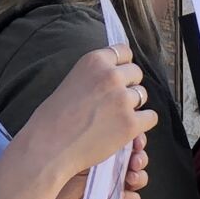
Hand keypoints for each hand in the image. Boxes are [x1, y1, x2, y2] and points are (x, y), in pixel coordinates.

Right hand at [25, 44, 157, 182]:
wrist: (48, 147)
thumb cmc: (52, 118)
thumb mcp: (72, 81)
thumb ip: (95, 75)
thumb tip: (116, 75)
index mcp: (94, 60)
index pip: (124, 51)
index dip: (122, 65)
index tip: (118, 76)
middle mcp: (111, 75)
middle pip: (136, 73)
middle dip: (129, 85)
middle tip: (113, 102)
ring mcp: (123, 99)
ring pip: (143, 95)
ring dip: (133, 105)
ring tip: (113, 118)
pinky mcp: (131, 123)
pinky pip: (151, 117)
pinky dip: (142, 123)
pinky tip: (127, 129)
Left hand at [50, 138, 149, 198]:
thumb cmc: (51, 176)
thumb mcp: (73, 149)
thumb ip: (95, 137)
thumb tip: (115, 131)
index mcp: (94, 146)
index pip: (122, 138)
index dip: (134, 139)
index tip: (136, 139)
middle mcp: (102, 164)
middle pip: (133, 156)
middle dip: (139, 157)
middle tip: (135, 159)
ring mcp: (107, 185)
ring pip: (136, 177)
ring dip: (139, 176)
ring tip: (131, 177)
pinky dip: (132, 198)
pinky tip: (124, 196)